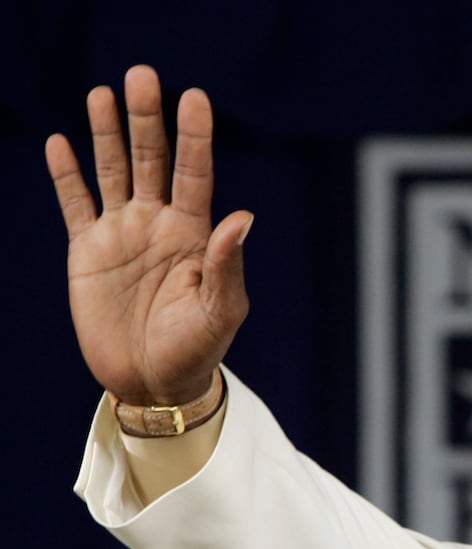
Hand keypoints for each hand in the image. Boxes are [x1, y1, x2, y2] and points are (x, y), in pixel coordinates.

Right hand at [45, 65, 250, 406]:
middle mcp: (159, 225)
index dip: (193, 137)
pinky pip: (75, 203)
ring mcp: (122, 234)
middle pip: (151, 160)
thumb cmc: (196, 351)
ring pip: (112, 171)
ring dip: (107, 132)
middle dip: (147, 120)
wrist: (154, 383)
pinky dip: (67, 174)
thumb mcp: (219, 312)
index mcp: (195, 236)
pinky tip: (61, 142)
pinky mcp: (88, 250)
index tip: (193, 98)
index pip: (195, 175)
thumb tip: (243, 216)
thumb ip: (227, 265)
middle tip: (143, 75)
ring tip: (103, 93)